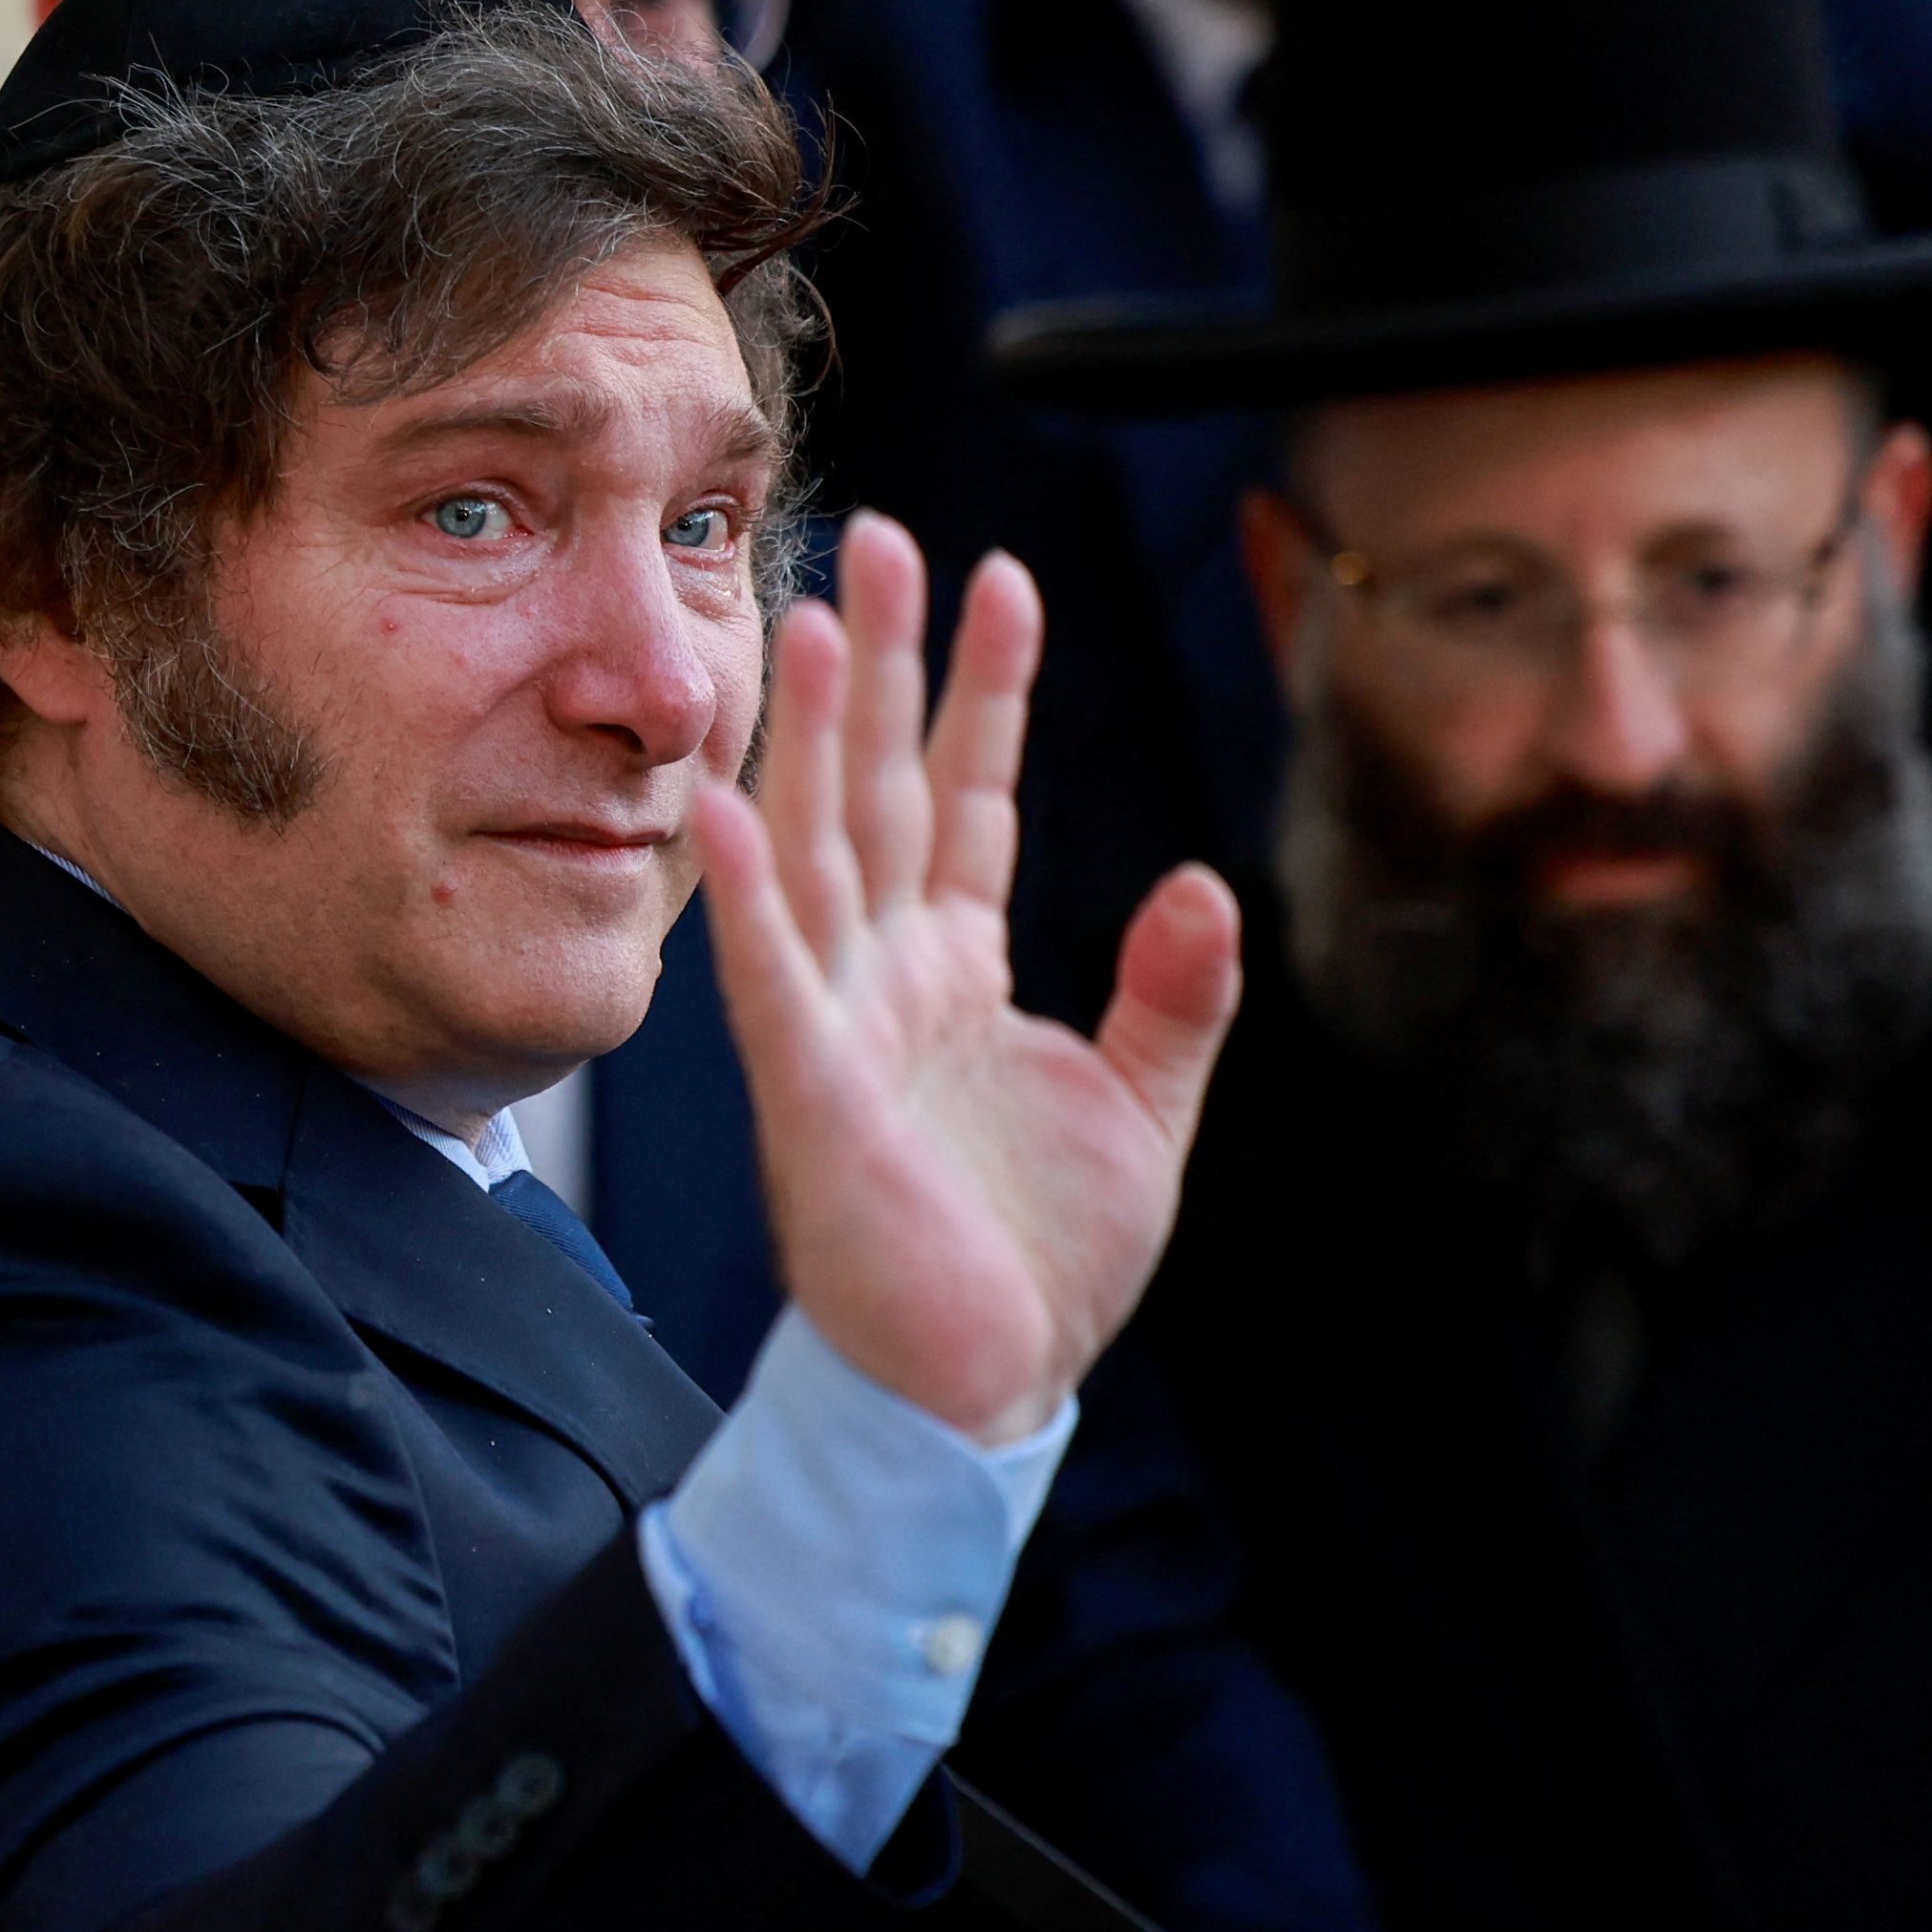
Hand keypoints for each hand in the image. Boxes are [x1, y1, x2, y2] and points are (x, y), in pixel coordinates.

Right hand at [693, 515, 1241, 1442]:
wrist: (981, 1399)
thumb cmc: (1038, 1269)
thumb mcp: (1146, 1110)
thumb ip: (1175, 992)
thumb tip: (1199, 877)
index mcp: (960, 974)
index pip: (972, 800)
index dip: (989, 690)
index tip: (1003, 573)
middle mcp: (887, 980)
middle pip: (883, 789)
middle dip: (887, 663)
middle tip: (878, 533)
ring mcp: (840, 1030)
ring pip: (821, 851)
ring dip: (815, 735)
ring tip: (818, 615)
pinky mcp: (812, 1099)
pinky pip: (772, 979)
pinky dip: (749, 894)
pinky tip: (732, 804)